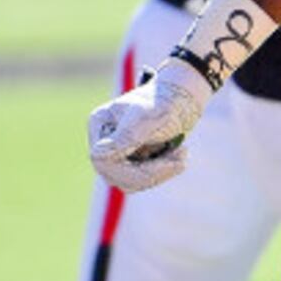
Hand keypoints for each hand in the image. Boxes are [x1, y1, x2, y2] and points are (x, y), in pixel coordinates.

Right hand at [88, 55, 216, 190]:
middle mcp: (103, 139)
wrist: (182, 98)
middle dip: (151, 173)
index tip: (169, 162)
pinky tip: (178, 155)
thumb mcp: (147, 118)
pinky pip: (141, 181)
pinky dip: (162, 172)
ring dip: (159, 173)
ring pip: (129, 182)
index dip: (132, 169)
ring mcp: (115, 152)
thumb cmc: (164, 102)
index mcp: (99, 124)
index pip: (103, 160)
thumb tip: (98, 157)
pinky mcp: (130, 162)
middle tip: (181, 160)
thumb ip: (125, 137)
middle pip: (115, 175)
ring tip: (182, 154)